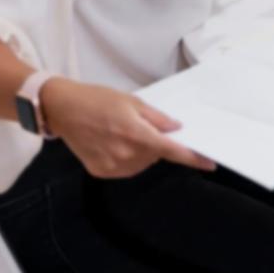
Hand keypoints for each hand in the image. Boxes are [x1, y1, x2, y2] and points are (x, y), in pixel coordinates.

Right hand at [43, 78, 214, 179]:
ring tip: (125, 133)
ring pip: (142, 164)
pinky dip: (129, 159)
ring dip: (144, 153)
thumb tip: (176, 129)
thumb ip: (157, 118)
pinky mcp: (100, 172)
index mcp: (136, 134)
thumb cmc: (99, 100)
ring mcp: (112, 166)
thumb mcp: (133, 102)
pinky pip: (126, 169)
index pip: (171, 150)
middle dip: (157, 144)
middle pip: (156, 156)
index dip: (192, 158)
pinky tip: (116, 143)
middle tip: (141, 127)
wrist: (63, 110)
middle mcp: (125, 154)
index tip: (210, 163)